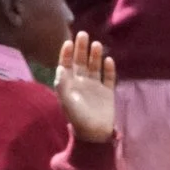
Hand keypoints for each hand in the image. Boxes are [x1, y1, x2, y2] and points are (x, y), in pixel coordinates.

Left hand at [54, 28, 116, 142]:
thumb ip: (62, 84)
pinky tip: (109, 60)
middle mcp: (81, 83)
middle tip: (83, 34)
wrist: (94, 134)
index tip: (69, 42)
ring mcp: (95, 87)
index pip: (67, 64)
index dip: (67, 53)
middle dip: (81, 48)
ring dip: (95, 55)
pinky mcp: (107, 92)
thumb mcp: (66, 101)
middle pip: (81, 62)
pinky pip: (108, 77)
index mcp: (69, 84)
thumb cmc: (78, 118)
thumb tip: (61, 67)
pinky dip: (109, 69)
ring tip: (96, 44)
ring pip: (94, 66)